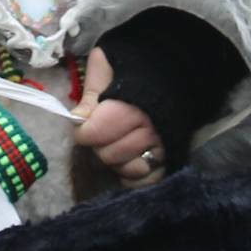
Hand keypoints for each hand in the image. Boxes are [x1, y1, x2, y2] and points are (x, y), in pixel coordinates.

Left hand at [72, 47, 165, 186]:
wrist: (174, 73)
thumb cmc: (134, 70)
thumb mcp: (108, 69)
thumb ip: (92, 92)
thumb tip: (77, 118)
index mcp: (131, 107)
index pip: (97, 132)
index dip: (84, 131)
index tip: (84, 125)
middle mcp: (150, 131)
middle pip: (109, 154)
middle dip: (99, 145)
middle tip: (101, 134)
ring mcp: (162, 148)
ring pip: (127, 169)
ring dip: (115, 161)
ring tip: (116, 145)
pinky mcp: (169, 161)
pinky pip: (146, 181)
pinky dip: (132, 176)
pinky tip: (127, 161)